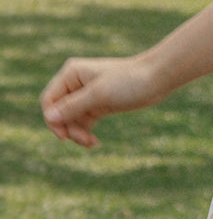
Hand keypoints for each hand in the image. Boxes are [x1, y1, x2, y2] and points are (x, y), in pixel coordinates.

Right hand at [40, 54, 162, 147]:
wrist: (157, 78)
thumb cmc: (129, 81)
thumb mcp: (99, 95)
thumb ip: (73, 106)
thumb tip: (49, 117)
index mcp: (71, 74)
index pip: (50, 100)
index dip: (52, 119)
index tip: (64, 136)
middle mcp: (76, 83)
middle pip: (59, 112)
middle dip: (69, 129)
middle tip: (84, 141)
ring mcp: (87, 95)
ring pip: (72, 120)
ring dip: (78, 133)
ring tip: (91, 144)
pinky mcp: (99, 105)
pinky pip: (84, 122)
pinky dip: (86, 133)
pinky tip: (94, 143)